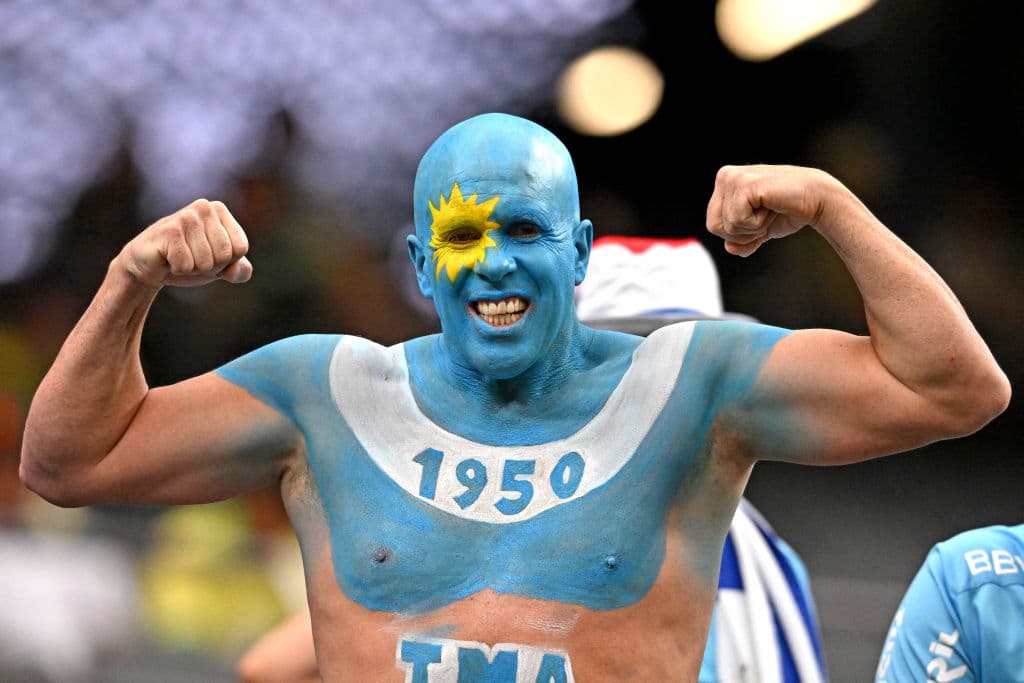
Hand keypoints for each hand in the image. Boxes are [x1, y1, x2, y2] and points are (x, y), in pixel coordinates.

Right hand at [119, 199, 252, 287]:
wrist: (149, 265)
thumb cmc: (188, 261)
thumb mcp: (220, 268)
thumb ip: (240, 271)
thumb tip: (235, 270)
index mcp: (219, 210)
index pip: (240, 248)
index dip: (226, 262)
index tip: (208, 254)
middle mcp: (204, 207)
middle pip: (225, 256)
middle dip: (209, 266)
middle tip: (190, 256)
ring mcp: (186, 217)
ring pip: (207, 263)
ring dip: (192, 268)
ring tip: (179, 256)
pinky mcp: (170, 231)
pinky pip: (187, 266)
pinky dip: (178, 269)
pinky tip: (167, 258)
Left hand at [706, 164, 842, 256]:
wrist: (817, 200)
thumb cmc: (788, 211)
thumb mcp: (759, 230)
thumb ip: (741, 240)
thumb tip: (729, 249)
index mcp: (724, 184)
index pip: (713, 225)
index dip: (738, 233)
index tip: (760, 217)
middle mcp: (725, 176)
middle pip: (714, 227)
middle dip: (742, 233)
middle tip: (765, 214)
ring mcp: (733, 178)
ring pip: (726, 227)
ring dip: (752, 227)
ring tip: (770, 209)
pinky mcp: (743, 185)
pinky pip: (737, 221)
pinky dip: (757, 223)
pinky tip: (771, 206)